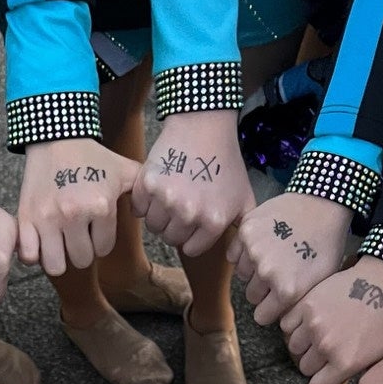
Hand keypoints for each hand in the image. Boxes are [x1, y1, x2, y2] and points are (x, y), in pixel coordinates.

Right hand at [18, 140, 138, 276]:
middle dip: (81, 250)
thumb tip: (150, 211)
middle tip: (77, 236)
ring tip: (59, 244)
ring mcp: (47, 218)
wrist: (56, 137)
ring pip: (55, 265)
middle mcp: (74, 214)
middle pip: (81, 260)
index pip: (103, 249)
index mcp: (100, 206)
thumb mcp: (124, 170)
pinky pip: (28, 256)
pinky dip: (34, 254)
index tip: (94, 229)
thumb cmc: (92, 157)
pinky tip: (40, 244)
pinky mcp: (26, 218)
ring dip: (58, 257)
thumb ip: (142, 191)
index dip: (100, 241)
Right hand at [132, 112, 252, 256]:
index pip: (190, 249)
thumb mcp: (245, 198)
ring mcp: (167, 199)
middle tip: (181, 205)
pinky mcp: (148, 184)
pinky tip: (155, 189)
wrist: (204, 125)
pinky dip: (142, 202)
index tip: (193, 221)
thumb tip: (237, 258)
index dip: (191, 236)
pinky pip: (138, 208)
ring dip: (158, 216)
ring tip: (169, 197)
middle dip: (175, 226)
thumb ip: (243, 230)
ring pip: (153, 226)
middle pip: (170, 238)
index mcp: (213, 221)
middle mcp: (189, 214)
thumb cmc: (225, 162)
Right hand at [229, 192, 351, 324]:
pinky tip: (259, 247)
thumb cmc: (325, 244)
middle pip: (251, 296)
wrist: (322, 204)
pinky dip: (242, 253)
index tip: (275, 302)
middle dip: (262, 290)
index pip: (261, 317)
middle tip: (276, 275)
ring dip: (252, 270)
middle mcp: (266, 273)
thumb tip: (282, 323)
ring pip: (242, 275)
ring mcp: (254, 250)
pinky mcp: (245, 231)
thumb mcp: (321, 282)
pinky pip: (234, 254)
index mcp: (286, 290)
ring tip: (271, 257)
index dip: (269, 310)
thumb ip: (298, 305)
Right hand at [281, 261, 382, 383]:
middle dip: (314, 361)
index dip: (321, 383)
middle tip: (325, 349)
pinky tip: (307, 320)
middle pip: (305, 367)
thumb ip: (357, 370)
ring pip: (294, 346)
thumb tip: (341, 379)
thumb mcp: (382, 353)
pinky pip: (287, 324)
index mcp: (345, 363)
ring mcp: (313, 325)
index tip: (325, 375)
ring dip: (303, 343)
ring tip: (317, 333)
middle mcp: (325, 347)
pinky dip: (294, 324)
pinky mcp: (305, 305)